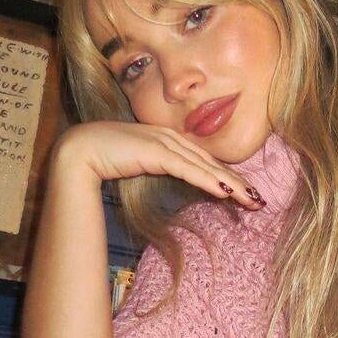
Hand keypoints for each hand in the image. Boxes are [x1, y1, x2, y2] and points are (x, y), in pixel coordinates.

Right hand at [53, 120, 263, 207]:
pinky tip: (226, 192)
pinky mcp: (156, 151)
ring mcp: (164, 142)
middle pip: (212, 163)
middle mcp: (170, 137)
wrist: (78, 151)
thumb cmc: (104, 159)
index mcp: (168, 139)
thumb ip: (159, 167)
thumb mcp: (140, 163)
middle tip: (259, 201)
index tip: (246, 193)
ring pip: (205, 166)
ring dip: (231, 185)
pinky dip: (209, 180)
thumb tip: (177, 178)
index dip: (227, 176)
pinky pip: (189, 169)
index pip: (204, 161)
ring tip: (251, 201)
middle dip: (238, 183)